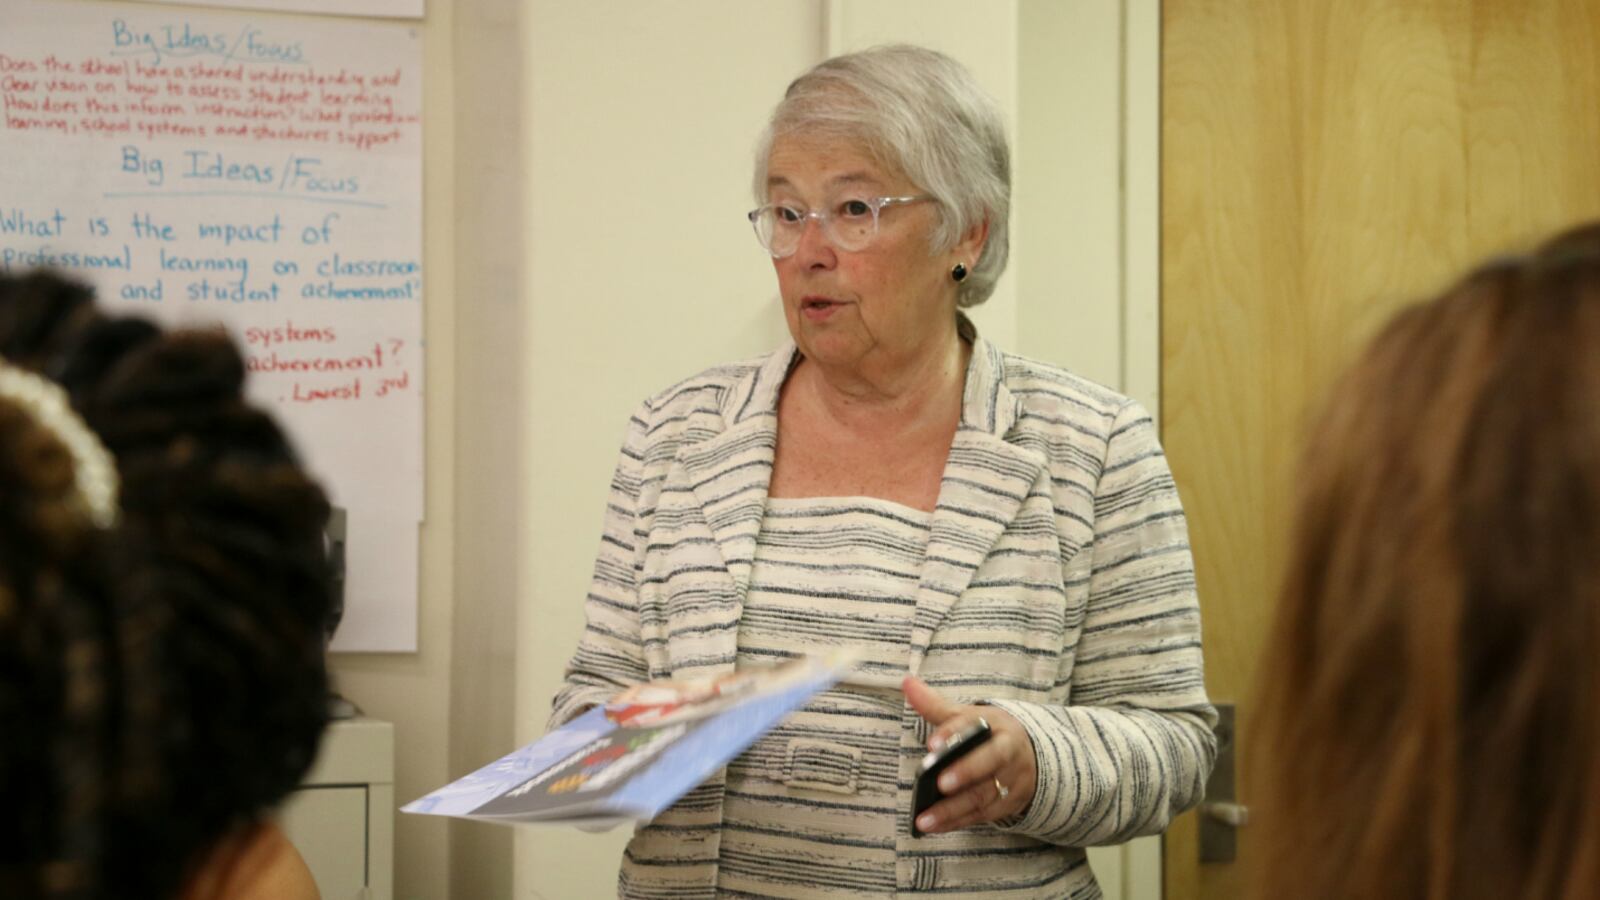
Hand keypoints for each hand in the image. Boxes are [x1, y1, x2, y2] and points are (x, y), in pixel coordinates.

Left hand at [904, 675, 1036, 834]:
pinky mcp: (1007, 805)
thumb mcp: (968, 716)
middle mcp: (1008, 753)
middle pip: (988, 763)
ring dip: (953, 809)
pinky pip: (981, 815)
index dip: (953, 733)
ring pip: (983, 795)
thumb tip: (907, 682)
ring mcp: (1010, 781)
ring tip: (924, 818)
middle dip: (965, 772)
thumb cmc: (989, 734)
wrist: (1031, 757)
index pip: (975, 726)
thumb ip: (936, 705)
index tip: (932, 744)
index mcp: (998, 726)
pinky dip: (957, 822)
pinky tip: (935, 826)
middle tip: (940, 783)